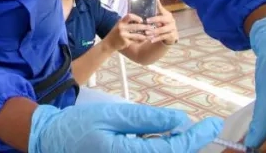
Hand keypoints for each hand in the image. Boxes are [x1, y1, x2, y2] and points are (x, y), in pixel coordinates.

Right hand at [29, 103, 222, 152]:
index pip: (171, 149)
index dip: (196, 137)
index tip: (214, 124)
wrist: (51, 143)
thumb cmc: (78, 126)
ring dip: (176, 148)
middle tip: (205, 129)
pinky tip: (164, 140)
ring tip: (186, 134)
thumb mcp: (113, 115)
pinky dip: (160, 150)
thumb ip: (147, 119)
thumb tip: (180, 121)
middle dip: (190, 146)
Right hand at [104, 14, 149, 51]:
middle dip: (145, 27)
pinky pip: (135, 41)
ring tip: (151, 35)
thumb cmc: (116, 33)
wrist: (109, 43)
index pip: (129, 16)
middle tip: (151, 27)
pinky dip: (141, 40)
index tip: (142, 20)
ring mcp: (123, 35)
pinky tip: (145, 40)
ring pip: (137, 35)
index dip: (136, 17)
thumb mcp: (119, 25)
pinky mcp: (125, 42)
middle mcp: (122, 28)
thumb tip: (140, 20)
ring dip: (145, 35)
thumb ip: (127, 22)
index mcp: (121, 22)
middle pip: (136, 26)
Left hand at [146, 0, 177, 44]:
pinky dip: (157, 38)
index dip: (156, 9)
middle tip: (146, 22)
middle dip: (154, 20)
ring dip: (154, 31)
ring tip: (146, 33)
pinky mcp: (172, 35)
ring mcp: (173, 28)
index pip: (162, 10)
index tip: (148, 16)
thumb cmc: (164, 23)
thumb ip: (158, 9)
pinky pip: (163, 37)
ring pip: (163, 30)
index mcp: (167, 14)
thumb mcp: (161, 16)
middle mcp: (171, 20)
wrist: (172, 34)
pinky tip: (150, 40)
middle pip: (163, 19)